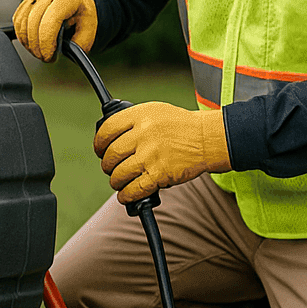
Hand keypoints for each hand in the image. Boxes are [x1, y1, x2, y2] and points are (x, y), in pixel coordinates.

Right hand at [12, 0, 96, 61]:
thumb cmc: (82, 10)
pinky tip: (32, 42)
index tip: (49, 57)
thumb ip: (81, 42)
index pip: (48, 23)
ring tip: (38, 52)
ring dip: (27, 42)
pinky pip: (17, 19)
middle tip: (44, 58)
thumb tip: (67, 53)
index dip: (46, 43)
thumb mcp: (90, 26)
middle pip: (32, 23)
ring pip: (22, 22)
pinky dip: (22, 35)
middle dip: (36, 46)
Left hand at [94, 102, 231, 203]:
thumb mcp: (156, 112)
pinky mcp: (160, 174)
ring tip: (120, 181)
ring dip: (116, 181)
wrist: (208, 139)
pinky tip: (126, 195)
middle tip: (111, 168)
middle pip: (111, 155)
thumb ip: (133, 122)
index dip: (99, 144)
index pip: (107, 130)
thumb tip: (110, 138)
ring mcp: (151, 154)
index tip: (100, 150)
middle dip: (107, 165)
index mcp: (140, 116)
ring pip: (119, 174)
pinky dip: (126, 195)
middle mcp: (144, 134)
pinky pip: (134, 189)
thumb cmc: (182, 126)